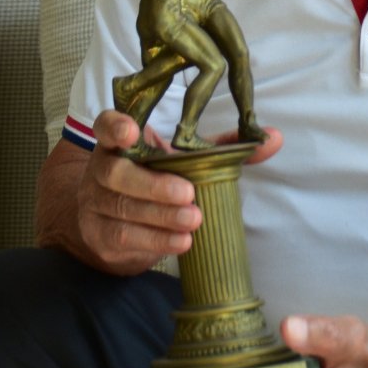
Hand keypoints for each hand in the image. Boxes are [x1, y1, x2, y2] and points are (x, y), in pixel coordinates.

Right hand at [73, 110, 282, 275]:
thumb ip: (224, 147)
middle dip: (152, 185)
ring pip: (123, 209)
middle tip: (188, 194)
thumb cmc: (155, 178)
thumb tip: (273, 137)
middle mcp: (100, 169)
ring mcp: (95, 203)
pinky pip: (125, 238)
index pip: (106, 125)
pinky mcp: (100, 235)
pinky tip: (181, 242)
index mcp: (118, 141)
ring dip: (160, 217)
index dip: (116, 127)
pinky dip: (156, 241)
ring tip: (193, 221)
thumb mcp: (184, 159)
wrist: (113, 221)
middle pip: (117, 173)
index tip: (133, 132)